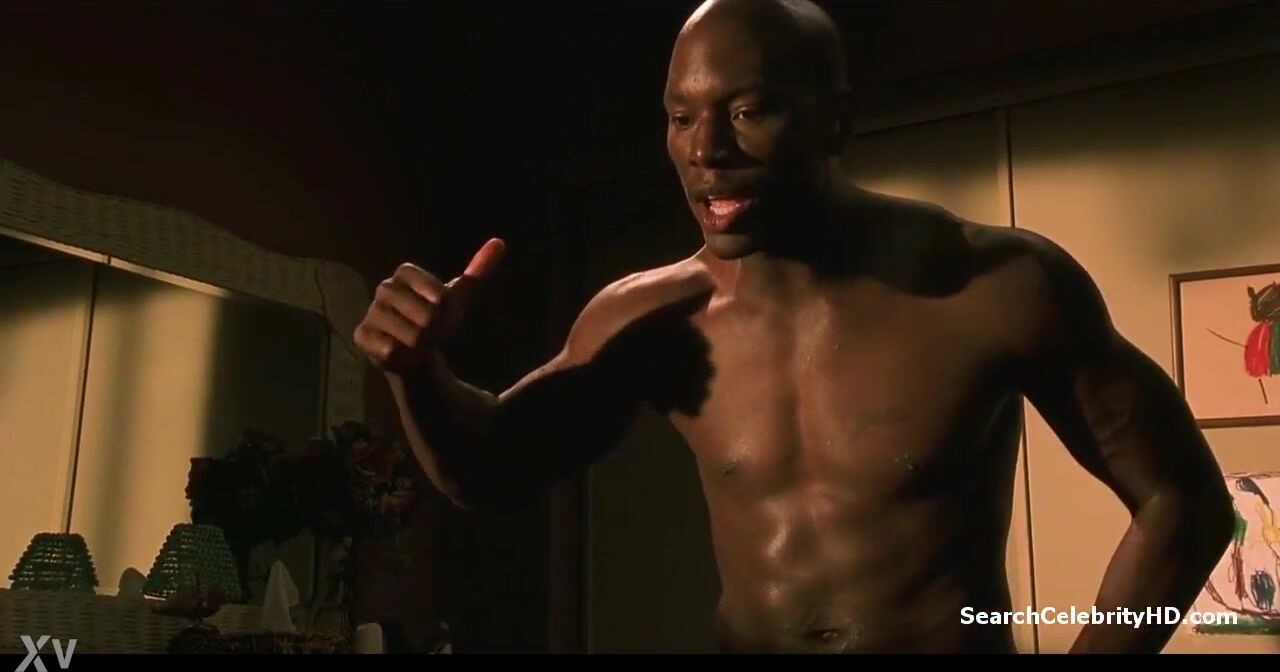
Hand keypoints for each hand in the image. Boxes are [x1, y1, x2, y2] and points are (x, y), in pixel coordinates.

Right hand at [355, 238, 504, 374]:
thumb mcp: (457, 297)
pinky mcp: (361, 335)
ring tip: (415, 342)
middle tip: (430, 331)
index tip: (443, 311)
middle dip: (436, 330)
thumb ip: (477, 272)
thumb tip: (499, 242)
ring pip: (412, 336)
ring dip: (421, 346)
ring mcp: (371, 311)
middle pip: (428, 316)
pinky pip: (392, 350)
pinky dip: (403, 357)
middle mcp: (384, 288)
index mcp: (405, 273)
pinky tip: (400, 352)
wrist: (413, 349)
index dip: (447, 309)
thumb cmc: (435, 318)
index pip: (439, 294)